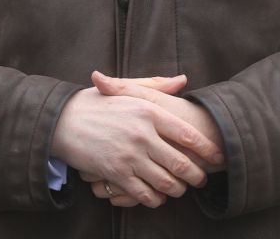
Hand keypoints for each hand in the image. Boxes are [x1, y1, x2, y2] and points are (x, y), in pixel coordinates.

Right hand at [51, 73, 223, 207]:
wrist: (61, 121)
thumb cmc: (94, 103)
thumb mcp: (125, 89)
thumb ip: (155, 86)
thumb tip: (182, 80)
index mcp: (146, 110)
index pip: (187, 134)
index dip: (207, 149)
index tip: (217, 157)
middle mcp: (141, 134)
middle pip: (182, 163)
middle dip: (197, 176)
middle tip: (201, 179)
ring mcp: (129, 156)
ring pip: (166, 182)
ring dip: (178, 190)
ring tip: (181, 189)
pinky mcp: (116, 173)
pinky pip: (145, 194)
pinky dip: (156, 199)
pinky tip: (157, 196)